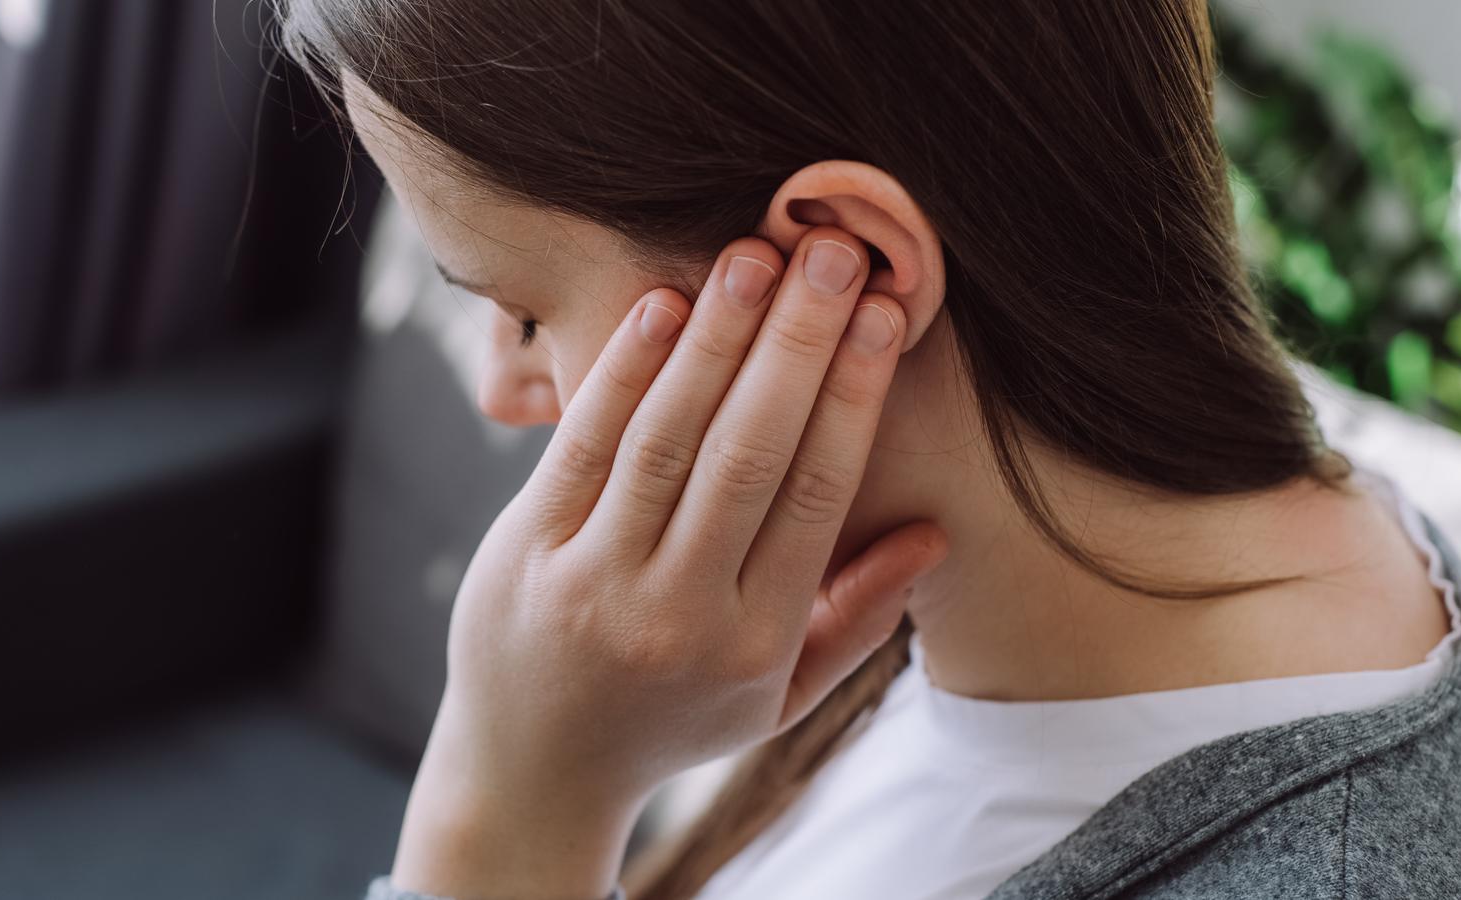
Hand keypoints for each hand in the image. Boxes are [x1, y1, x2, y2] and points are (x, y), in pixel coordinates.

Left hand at [395, 227, 948, 897]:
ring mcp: (595, 580)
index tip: (886, 312)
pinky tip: (665, 304)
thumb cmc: (671, 722)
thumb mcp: (777, 696)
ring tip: (758, 255)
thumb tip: (932, 534)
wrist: (533, 772)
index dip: (854, 395)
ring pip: (668, 438)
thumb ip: (856, 618)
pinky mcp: (528, 549)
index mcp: (756, 641)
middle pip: (751, 453)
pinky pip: (584, 444)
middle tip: (836, 251)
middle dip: (798, 343)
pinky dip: (624, 370)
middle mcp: (679, 611)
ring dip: (717, 339)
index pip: (817, 493)